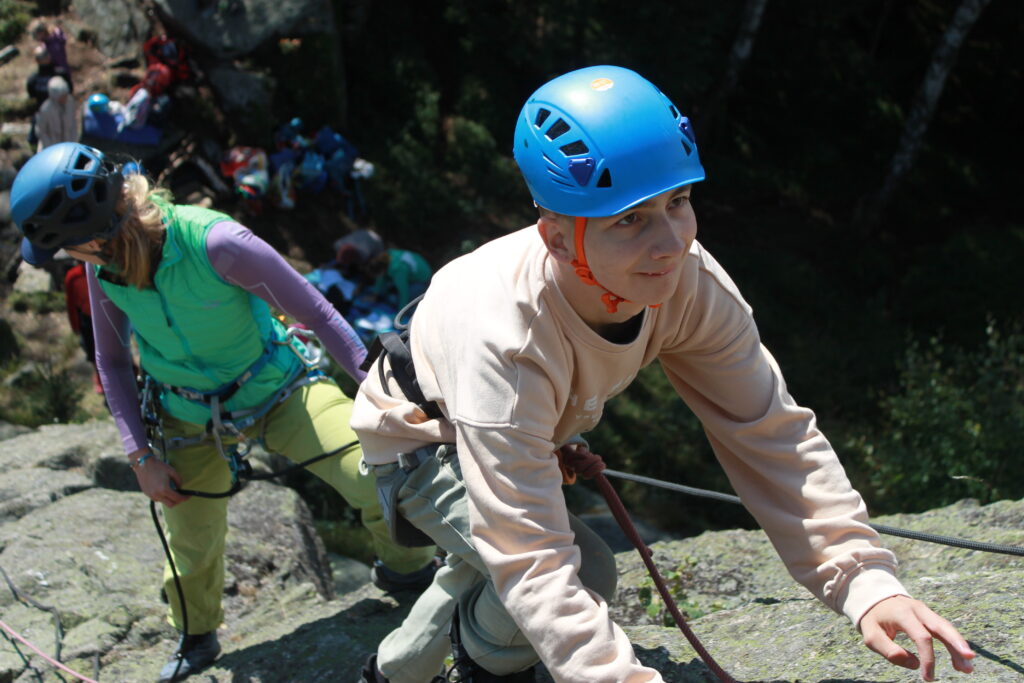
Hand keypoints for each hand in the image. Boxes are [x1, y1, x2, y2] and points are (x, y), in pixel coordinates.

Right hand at [131, 451, 189, 507]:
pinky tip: (163, 489)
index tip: (189, 496)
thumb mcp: (172, 471)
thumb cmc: (159, 466)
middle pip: (171, 504)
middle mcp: (157, 495)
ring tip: (172, 491)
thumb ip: (179, 481)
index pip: (177, 498)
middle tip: (182, 495)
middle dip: (178, 501)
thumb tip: (180, 488)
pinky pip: (158, 499)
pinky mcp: (147, 494)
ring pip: (164, 502)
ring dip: (170, 499)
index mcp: (164, 489)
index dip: (185, 498)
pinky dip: (163, 497)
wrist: (143, 464)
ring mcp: (151, 495)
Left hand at [860, 595, 974, 680]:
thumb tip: (914, 664)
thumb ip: (888, 650)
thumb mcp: (871, 634)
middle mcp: (918, 609)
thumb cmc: (874, 619)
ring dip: (959, 647)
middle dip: (957, 642)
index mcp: (902, 613)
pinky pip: (944, 630)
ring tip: (967, 668)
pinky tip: (960, 660)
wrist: (874, 597)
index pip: (922, 637)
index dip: (928, 658)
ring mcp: (926, 611)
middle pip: (941, 626)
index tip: (928, 677)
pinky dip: (954, 643)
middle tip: (969, 658)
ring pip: (946, 628)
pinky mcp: (930, 616)